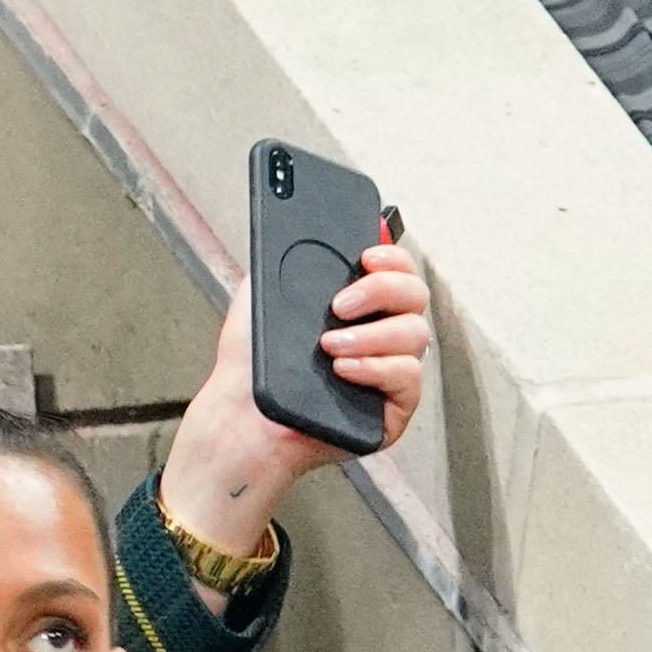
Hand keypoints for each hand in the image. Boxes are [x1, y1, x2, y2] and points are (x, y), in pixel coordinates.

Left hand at [157, 233, 430, 560]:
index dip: (391, 258)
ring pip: (414, 336)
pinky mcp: (392, 410)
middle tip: (340, 305)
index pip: (396, 270)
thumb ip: (281, 266)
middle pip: (415, 296)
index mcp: (360, 308)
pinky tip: (344, 370)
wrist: (237, 418)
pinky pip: (409, 378)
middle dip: (381, 291)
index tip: (365, 255)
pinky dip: (377, 369)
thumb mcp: (261, 304)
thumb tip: (296, 233)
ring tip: (329, 346)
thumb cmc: (250, 368)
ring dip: (371, 336)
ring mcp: (390, 372)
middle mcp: (381, 337)